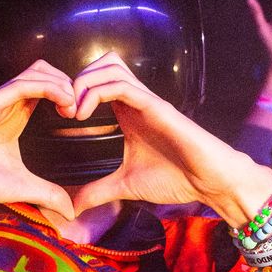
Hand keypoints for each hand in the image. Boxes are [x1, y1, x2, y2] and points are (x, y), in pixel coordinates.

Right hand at [0, 61, 76, 217]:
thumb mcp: (21, 187)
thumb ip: (47, 194)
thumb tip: (72, 211)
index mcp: (14, 116)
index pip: (45, 88)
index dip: (66, 93)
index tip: (78, 115)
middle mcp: (6, 104)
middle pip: (42, 71)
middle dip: (67, 82)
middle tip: (78, 108)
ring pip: (34, 72)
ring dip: (60, 83)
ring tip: (72, 105)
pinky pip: (21, 85)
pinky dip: (46, 88)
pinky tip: (61, 103)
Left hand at [67, 52, 271, 226]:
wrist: (210, 182)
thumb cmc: (176, 178)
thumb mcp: (125, 186)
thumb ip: (98, 191)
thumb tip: (73, 206)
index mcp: (128, 113)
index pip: (98, 80)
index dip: (74, 91)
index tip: (60, 117)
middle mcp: (137, 101)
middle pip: (102, 64)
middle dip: (76, 80)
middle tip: (64, 109)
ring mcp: (147, 101)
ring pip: (110, 68)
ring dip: (83, 83)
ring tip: (73, 111)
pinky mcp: (157, 107)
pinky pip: (122, 86)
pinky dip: (97, 93)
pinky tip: (84, 115)